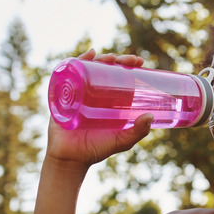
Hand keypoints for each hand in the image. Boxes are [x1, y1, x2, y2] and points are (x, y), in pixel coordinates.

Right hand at [45, 49, 151, 168]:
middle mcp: (93, 93)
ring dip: (99, 58)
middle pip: (104, 69)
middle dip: (117, 59)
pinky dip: (77, 62)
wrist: (71, 159)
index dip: (128, 65)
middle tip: (129, 60)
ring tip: (110, 57)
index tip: (139, 61)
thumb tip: (150, 116)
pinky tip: (87, 55)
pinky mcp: (64, 95)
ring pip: (88, 68)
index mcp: (109, 99)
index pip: (119, 76)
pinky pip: (69, 75)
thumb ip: (137, 132)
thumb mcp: (121, 141)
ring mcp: (78, 92)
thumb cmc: (97, 149)